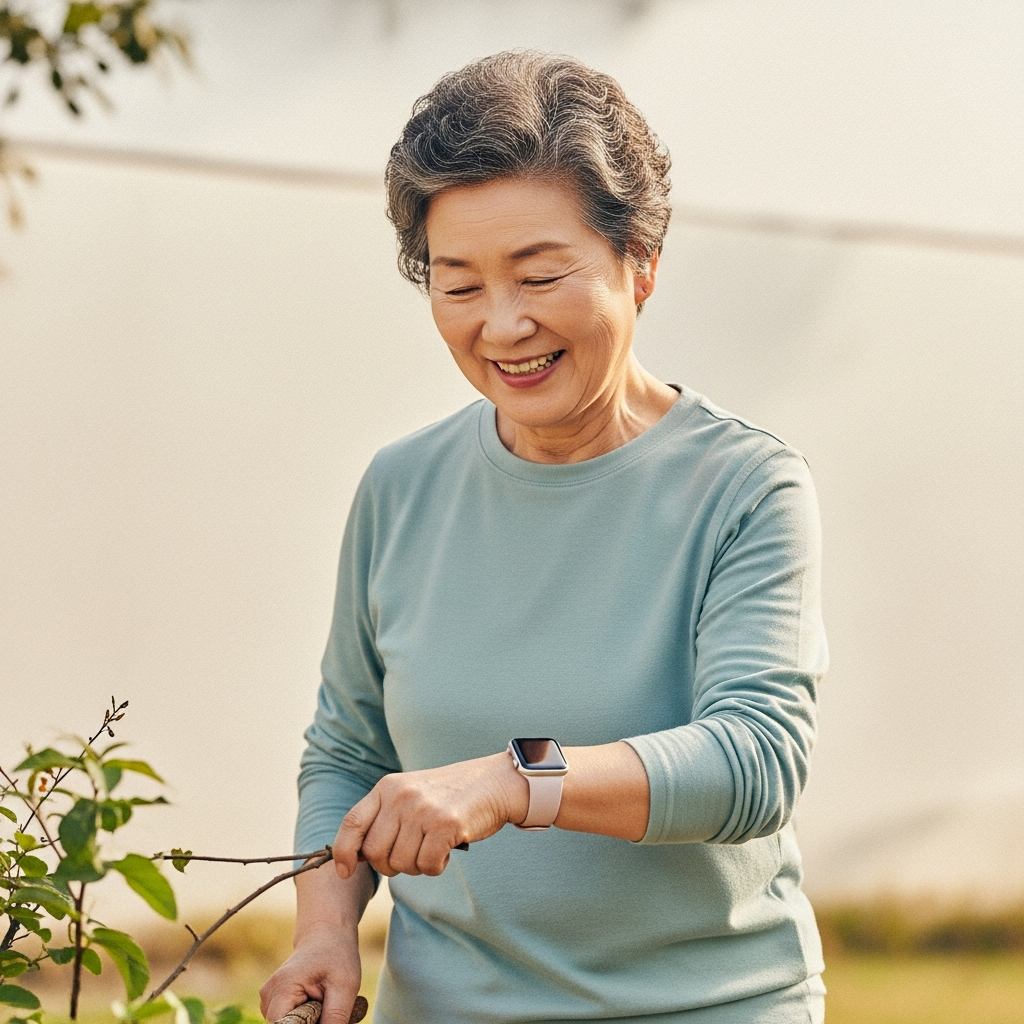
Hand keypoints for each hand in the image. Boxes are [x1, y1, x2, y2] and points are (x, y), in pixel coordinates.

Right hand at [259, 922, 361, 1023]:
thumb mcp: (345, 986)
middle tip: (328, 1007)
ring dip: (307, 1022)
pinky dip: (303, 1018)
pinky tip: (316, 1003)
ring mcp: (268, 998)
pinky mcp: (273, 1001)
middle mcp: (268, 995)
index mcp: (283, 989)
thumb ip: (335, 1019)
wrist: (327, 934)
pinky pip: (287, 1020)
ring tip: (324, 1003)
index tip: (322, 1015)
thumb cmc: (337, 955)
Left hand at [333, 753, 528, 878]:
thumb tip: (355, 858)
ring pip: (401, 864)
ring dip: (417, 866)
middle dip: (390, 865)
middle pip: (375, 853)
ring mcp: (422, 809)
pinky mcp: (445, 824)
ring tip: (433, 847)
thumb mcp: (410, 794)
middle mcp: (400, 796)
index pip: (352, 823)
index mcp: (387, 787)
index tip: (346, 871)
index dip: (344, 852)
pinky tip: (447, 850)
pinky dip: (436, 866)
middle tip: (413, 854)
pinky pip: (427, 866)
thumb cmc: (449, 796)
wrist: (493, 782)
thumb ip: (384, 818)